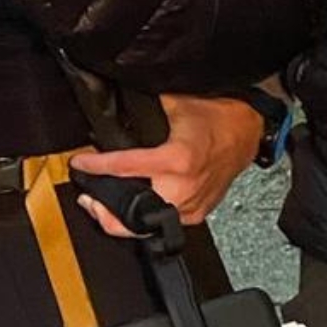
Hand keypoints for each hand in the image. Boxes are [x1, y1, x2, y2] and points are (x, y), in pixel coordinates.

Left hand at [71, 95, 263, 229]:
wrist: (247, 128)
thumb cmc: (216, 115)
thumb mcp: (174, 101)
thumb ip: (143, 105)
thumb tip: (113, 100)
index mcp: (176, 159)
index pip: (125, 167)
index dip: (96, 167)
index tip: (80, 164)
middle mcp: (184, 187)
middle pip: (135, 215)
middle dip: (105, 210)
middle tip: (87, 197)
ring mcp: (192, 204)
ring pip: (149, 226)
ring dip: (122, 218)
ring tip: (101, 205)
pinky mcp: (198, 212)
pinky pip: (166, 222)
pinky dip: (146, 218)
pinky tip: (131, 208)